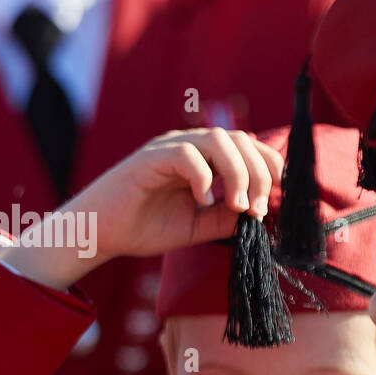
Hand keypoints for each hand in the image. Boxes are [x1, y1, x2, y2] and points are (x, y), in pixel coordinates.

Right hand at [0, 129, 281, 288]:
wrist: (98, 235)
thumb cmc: (141, 228)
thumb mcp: (195, 227)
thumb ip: (225, 217)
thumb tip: (259, 213)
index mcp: (201, 159)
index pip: (246, 147)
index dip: (269, 166)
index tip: (276, 199)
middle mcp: (187, 146)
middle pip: (239, 139)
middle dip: (259, 173)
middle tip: (257, 209)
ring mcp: (168, 149)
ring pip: (218, 140)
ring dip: (237, 173)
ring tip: (238, 206)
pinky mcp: (149, 159)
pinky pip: (186, 155)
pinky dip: (203, 177)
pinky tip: (202, 201)